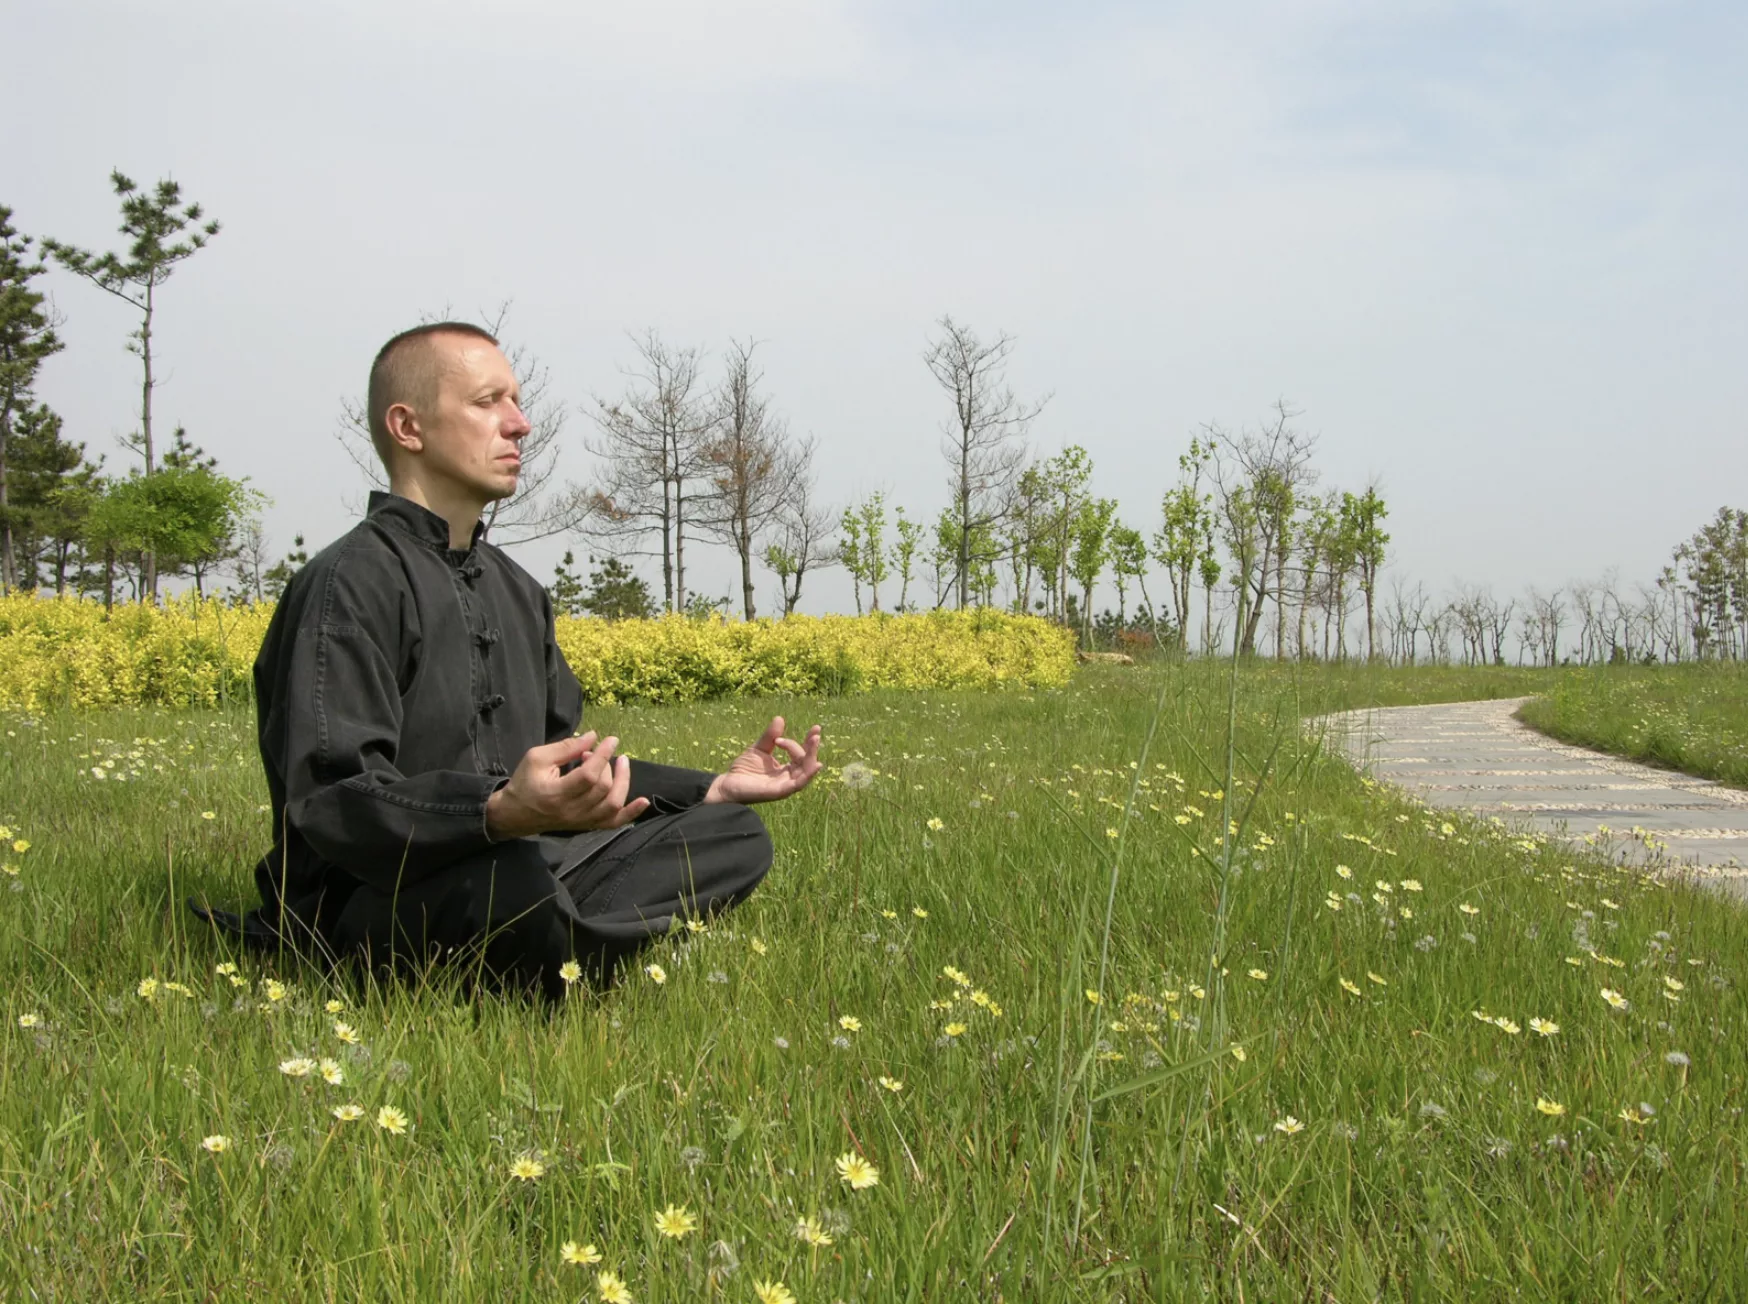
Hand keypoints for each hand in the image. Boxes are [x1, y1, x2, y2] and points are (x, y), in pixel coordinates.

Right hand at [485, 731, 650, 840]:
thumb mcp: (537, 758)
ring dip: (623, 781)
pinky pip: (613, 823)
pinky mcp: (587, 826)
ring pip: (612, 804)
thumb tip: (593, 737)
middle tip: (596, 752)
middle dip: (606, 764)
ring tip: (621, 763)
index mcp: (556, 794)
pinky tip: (644, 801)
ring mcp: (581, 822)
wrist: (515, 814)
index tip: (611, 739)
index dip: (603, 756)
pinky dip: (631, 813)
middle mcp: (571, 812)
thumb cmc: (525, 782)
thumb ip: (566, 747)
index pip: (588, 775)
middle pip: (603, 788)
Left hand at [703, 716, 822, 806]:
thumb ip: (770, 736)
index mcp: (786, 769)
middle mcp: (788, 778)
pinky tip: (814, 764)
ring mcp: (785, 786)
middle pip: (807, 763)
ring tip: (814, 741)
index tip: (815, 728)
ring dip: (811, 757)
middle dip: (812, 748)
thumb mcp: (759, 748)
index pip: (802, 755)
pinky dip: (807, 775)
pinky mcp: (779, 792)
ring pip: (805, 772)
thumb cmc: (743, 769)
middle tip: (816, 734)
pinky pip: (797, 784)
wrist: (727, 784)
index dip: (808, 742)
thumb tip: (780, 718)